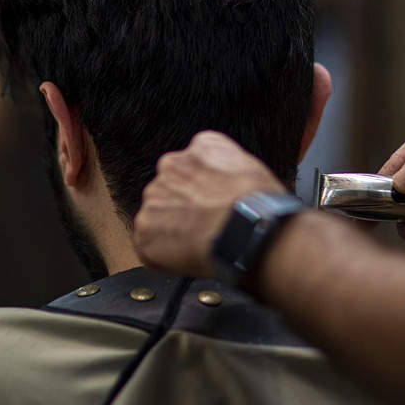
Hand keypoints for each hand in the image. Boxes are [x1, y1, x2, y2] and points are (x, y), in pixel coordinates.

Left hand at [134, 131, 284, 276]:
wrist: (248, 230)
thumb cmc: (259, 205)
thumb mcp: (250, 167)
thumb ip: (225, 170)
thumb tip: (224, 187)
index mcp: (200, 147)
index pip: (192, 166)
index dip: (202, 191)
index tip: (210, 205)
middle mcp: (171, 165)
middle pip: (171, 190)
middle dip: (184, 208)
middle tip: (204, 226)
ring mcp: (154, 197)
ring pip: (158, 215)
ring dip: (172, 229)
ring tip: (200, 244)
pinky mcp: (145, 228)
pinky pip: (149, 245)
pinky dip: (164, 255)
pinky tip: (189, 257)